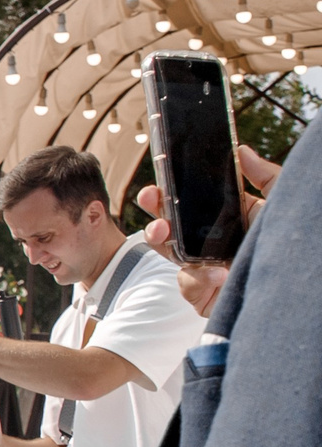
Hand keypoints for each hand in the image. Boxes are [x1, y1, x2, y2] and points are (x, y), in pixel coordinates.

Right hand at [138, 144, 278, 311]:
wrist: (297, 283)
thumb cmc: (293, 241)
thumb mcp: (280, 202)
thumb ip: (265, 175)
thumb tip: (241, 150)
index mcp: (226, 220)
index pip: (189, 207)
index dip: (167, 196)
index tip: (156, 187)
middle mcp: (212, 244)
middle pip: (171, 230)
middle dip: (154, 213)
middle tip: (149, 201)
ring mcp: (206, 270)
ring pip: (171, 255)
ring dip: (162, 241)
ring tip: (163, 232)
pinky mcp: (205, 296)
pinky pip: (188, 284)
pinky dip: (199, 277)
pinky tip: (220, 274)